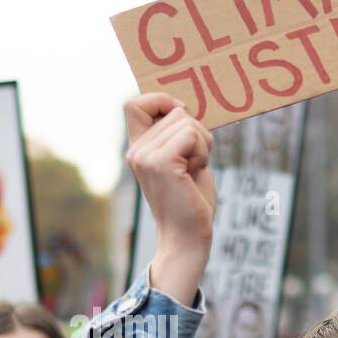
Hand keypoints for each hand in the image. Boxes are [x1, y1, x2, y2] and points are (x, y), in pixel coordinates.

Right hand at [124, 93, 215, 305]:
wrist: (188, 238)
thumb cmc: (191, 201)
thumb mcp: (183, 159)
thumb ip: (178, 135)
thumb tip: (183, 106)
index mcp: (137, 149)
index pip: (134, 103)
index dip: (160, 100)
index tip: (180, 118)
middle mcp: (135, 151)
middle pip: (175, 111)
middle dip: (196, 133)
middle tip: (192, 165)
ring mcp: (145, 156)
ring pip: (186, 121)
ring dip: (202, 144)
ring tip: (192, 171)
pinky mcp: (160, 163)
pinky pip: (191, 135)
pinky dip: (203, 152)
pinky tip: (194, 173)